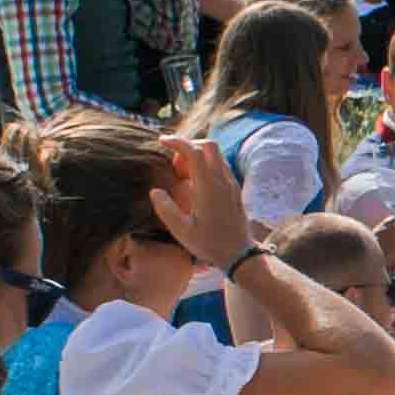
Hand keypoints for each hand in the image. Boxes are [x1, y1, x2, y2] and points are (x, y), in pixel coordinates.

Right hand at [162, 133, 253, 272]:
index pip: (195, 151)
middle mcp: (223, 181)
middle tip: (175, 165)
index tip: (161, 141)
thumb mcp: (181, 231)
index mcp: (209, 187)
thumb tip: (155, 191)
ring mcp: (231, 184)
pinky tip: (194, 183)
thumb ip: (166, 209)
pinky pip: (220, 167)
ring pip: (216, 155)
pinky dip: (205, 166)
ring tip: (182, 176)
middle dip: (189, 146)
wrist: (239, 253)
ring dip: (197, 156)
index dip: (177, 141)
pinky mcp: (234, 190)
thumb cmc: (209, 244)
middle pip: (209, 146)